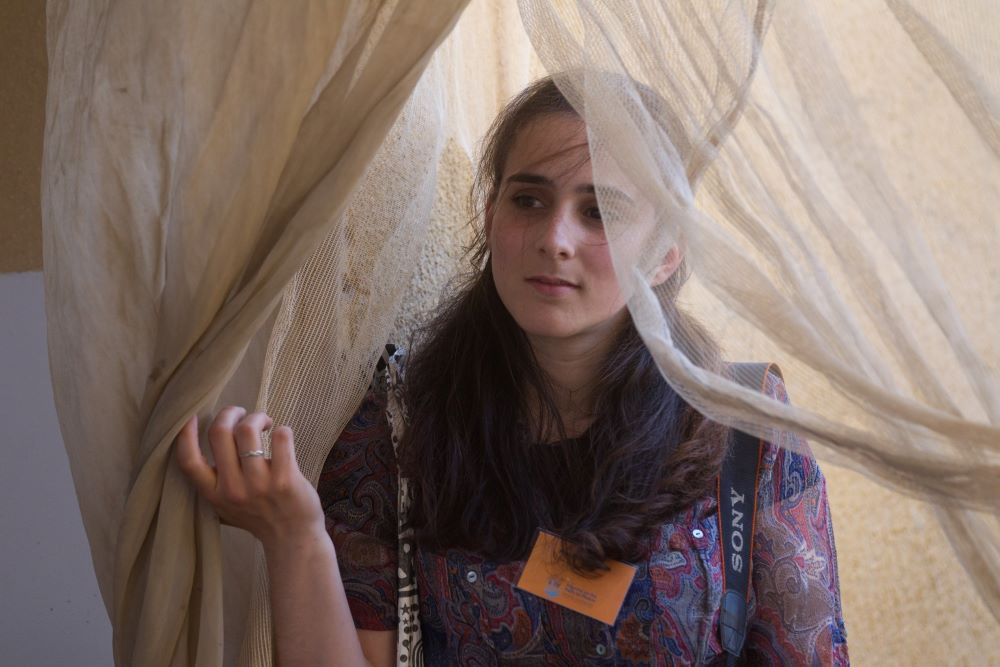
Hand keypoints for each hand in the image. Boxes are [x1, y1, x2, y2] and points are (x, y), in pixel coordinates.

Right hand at [174, 407, 324, 545]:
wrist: (293, 540)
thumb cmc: (260, 517)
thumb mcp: (226, 505)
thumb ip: (215, 481)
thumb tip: (206, 440)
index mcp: (213, 494)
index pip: (189, 461)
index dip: (185, 434)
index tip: (192, 415)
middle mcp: (232, 489)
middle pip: (219, 433)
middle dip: (231, 412)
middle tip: (242, 413)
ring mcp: (259, 485)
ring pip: (248, 430)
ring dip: (257, 417)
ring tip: (265, 422)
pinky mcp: (285, 479)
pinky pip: (281, 437)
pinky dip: (282, 430)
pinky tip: (283, 436)